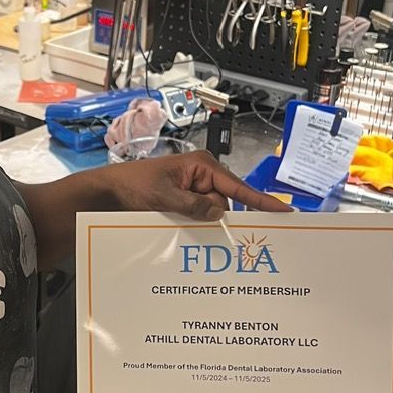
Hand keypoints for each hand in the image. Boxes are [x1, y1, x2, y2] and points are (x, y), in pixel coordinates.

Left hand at [110, 149, 290, 220]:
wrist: (108, 192)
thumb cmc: (134, 185)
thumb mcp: (164, 196)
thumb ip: (193, 206)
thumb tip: (219, 214)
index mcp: (202, 166)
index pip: (238, 187)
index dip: (262, 201)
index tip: (284, 212)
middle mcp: (202, 176)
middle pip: (226, 204)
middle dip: (215, 217)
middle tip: (189, 219)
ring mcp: (194, 189)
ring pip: (212, 214)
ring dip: (201, 222)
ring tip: (173, 219)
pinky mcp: (185, 201)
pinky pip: (199, 216)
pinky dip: (194, 223)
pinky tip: (181, 227)